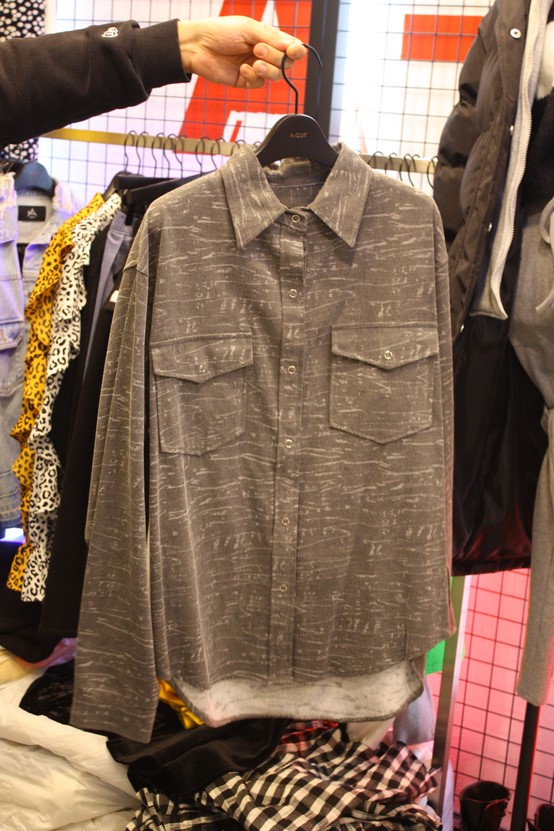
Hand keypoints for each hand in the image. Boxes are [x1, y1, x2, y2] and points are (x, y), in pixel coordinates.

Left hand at [177, 16, 306, 87]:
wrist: (197, 46)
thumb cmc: (221, 31)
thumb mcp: (248, 29)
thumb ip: (272, 39)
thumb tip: (293, 47)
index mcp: (267, 37)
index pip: (290, 47)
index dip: (296, 51)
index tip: (292, 51)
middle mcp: (264, 53)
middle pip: (285, 63)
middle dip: (275, 58)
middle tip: (258, 50)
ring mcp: (256, 68)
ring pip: (275, 76)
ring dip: (266, 69)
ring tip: (253, 62)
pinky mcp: (246, 81)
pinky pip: (259, 85)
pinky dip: (253, 77)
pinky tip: (242, 69)